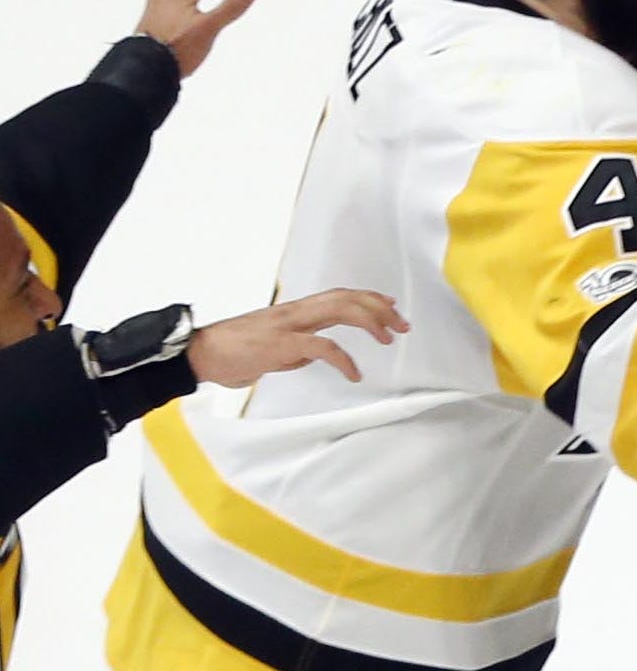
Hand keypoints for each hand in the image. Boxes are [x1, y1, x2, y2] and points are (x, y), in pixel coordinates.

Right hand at [184, 288, 404, 391]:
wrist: (199, 355)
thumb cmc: (234, 353)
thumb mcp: (277, 350)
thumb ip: (300, 348)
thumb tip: (319, 354)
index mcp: (293, 313)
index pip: (337, 297)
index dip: (367, 299)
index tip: (391, 306)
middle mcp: (293, 313)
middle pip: (344, 298)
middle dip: (378, 307)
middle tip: (403, 324)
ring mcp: (287, 325)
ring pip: (337, 310)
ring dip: (369, 321)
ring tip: (389, 338)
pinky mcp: (280, 344)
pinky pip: (321, 346)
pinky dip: (344, 359)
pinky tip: (355, 373)